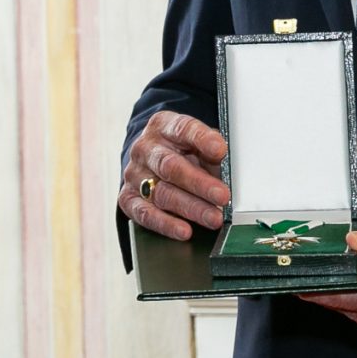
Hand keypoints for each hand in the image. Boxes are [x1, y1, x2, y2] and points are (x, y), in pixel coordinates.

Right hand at [118, 110, 229, 240]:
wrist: (149, 163)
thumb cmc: (181, 153)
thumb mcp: (198, 144)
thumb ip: (212, 152)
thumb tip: (229, 169)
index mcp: (163, 126)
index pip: (182, 129)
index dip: (201, 139)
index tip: (220, 150)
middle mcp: (145, 149)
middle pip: (170, 166)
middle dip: (199, 183)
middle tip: (222, 195)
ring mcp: (134, 174)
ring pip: (161, 193)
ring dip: (191, 208)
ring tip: (213, 218)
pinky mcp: (127, 198)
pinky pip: (145, 213)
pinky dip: (166, 224)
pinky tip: (184, 230)